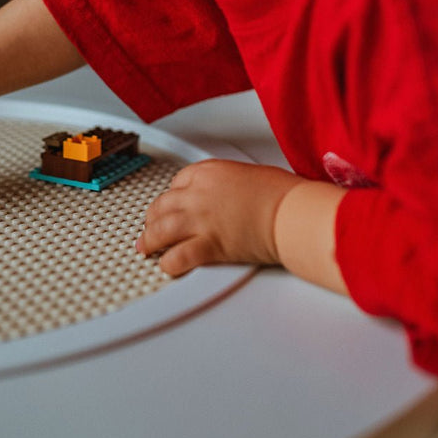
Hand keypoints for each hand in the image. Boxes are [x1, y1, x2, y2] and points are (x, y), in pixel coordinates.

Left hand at [136, 159, 300, 276]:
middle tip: (151, 227)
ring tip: (145, 247)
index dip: (171, 198)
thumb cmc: (281, 193)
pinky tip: (167, 265)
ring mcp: (200, 220)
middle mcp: (198, 194)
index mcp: (207, 172)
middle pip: (162, 206)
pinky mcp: (209, 245)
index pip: (176, 184)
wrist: (291, 212)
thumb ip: (227, 184)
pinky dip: (169, 263)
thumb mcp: (248, 174)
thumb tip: (226, 195)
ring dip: (150, 240)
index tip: (170, 205)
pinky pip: (178, 256)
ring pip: (161, 230)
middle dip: (153, 218)